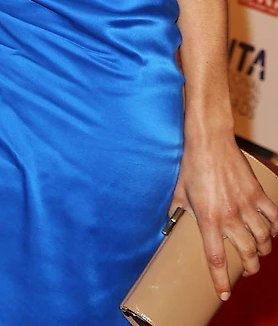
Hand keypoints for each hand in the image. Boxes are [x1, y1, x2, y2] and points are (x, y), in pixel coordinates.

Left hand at [171, 139, 277, 299]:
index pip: (215, 259)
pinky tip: (271, 232)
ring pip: (263, 240)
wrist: (209, 140)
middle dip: (249, 268)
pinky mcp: (257, 193)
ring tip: (259, 253)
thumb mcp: (179, 192)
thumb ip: (176, 213)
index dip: (221, 281)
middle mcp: (229, 216)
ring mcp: (246, 205)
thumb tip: (168, 226)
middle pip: (247, 255)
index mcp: (208, 219)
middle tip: (247, 270)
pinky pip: (273, 218)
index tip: (224, 294)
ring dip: (263, 251)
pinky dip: (275, 229)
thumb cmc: (191, 165)